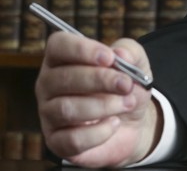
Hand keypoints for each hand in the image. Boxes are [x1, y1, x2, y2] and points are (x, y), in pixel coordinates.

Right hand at [35, 32, 160, 167]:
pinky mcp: (57, 142)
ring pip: (66, 109)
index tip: (109, 58)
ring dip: (104, 106)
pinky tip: (114, 124)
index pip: (58, 45)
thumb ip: (130, 52)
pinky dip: (100, 132)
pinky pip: (73, 139)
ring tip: (127, 103)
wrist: (133, 122)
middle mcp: (49, 85)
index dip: (81, 49)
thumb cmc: (125, 87)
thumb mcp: (136, 64)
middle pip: (62, 78)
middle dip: (100, 80)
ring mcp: (49, 114)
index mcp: (63, 58)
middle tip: (126, 84)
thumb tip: (120, 55)